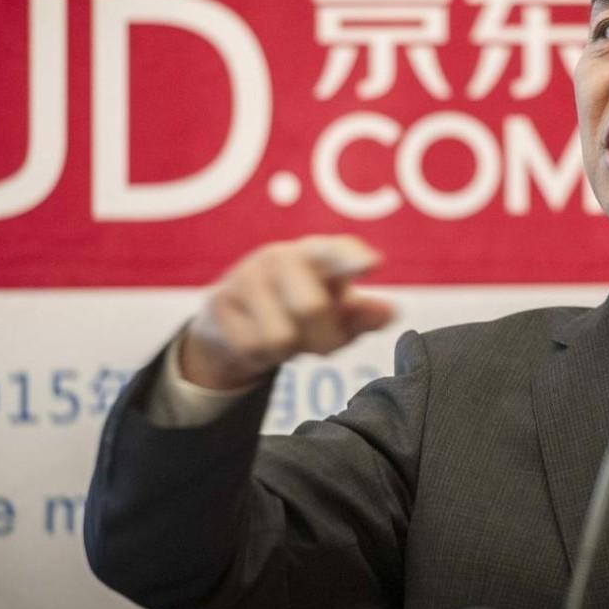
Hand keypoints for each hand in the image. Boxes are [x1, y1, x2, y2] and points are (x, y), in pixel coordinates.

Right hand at [180, 236, 394, 390]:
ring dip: (288, 351)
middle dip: (324, 340)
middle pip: (311, 309)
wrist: (232, 327)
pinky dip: (262, 357)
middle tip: (319, 344)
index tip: (373, 263)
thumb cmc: (297, 312)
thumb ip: (363, 315)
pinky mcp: (219, 303)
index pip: (334, 251)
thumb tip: (390, 312)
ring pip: (280, 337)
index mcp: (316, 254)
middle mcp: (279, 257)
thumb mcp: (335, 314)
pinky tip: (257, 340)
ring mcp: (246, 276)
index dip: (353, 258)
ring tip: (284, 336)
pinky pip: (252, 348)